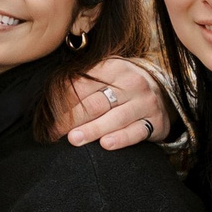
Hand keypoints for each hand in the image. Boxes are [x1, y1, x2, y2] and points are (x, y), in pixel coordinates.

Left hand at [57, 56, 172, 149]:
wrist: (163, 93)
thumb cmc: (123, 84)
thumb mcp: (108, 72)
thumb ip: (84, 78)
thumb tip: (51, 93)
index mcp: (115, 66)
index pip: (84, 83)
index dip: (63, 99)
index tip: (48, 113)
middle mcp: (132, 83)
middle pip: (96, 103)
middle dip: (72, 118)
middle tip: (54, 131)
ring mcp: (145, 103)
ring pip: (114, 118)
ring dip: (92, 130)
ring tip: (73, 139)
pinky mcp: (155, 122)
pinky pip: (136, 132)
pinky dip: (120, 139)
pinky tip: (105, 144)